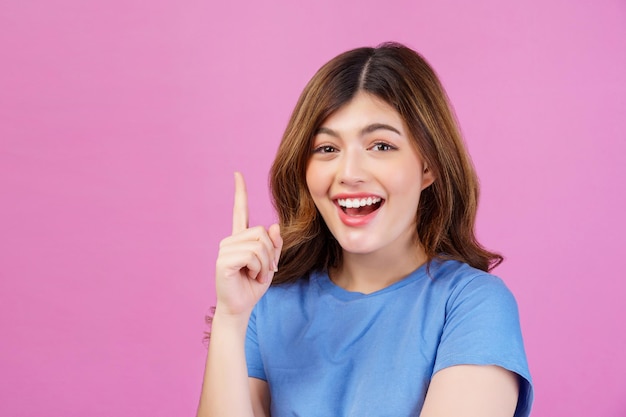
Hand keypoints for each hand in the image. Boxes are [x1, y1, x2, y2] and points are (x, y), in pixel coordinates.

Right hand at [214, 172, 282, 316]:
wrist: (240, 308)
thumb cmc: (252, 286)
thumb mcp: (270, 263)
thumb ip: (274, 245)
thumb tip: (273, 226)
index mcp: (239, 239)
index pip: (239, 211)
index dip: (240, 193)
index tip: (237, 174)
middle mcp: (230, 240)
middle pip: (260, 232)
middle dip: (270, 253)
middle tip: (264, 270)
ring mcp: (224, 249)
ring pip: (259, 244)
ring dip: (265, 263)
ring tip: (256, 274)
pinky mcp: (223, 260)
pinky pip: (252, 255)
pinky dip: (259, 268)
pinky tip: (250, 277)